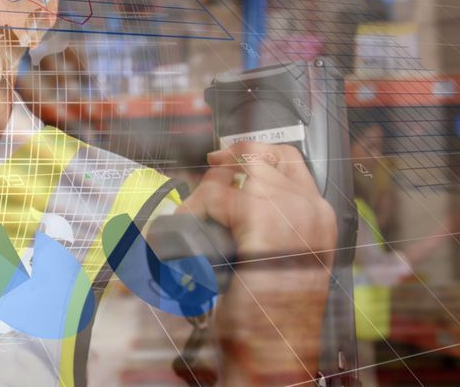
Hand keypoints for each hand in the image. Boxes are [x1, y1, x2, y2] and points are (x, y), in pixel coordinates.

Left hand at [179, 141, 336, 384]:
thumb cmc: (274, 320)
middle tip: (203, 184)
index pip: (288, 158)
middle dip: (224, 166)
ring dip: (203, 192)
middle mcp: (311, 208)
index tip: (223, 159)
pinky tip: (185, 226)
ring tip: (189, 218)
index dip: (251, 152)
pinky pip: (216, 195)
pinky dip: (192, 209)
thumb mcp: (283, 266)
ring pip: (234, 172)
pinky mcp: (260, 220)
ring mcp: (289, 211)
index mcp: (321, 218)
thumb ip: (272, 232)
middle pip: (259, 156)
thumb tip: (232, 206)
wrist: (274, 353)